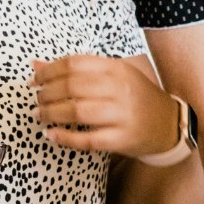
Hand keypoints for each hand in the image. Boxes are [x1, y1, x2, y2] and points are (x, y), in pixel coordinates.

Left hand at [32, 55, 178, 156]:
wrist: (169, 124)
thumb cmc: (136, 97)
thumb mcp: (112, 76)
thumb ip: (76, 70)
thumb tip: (35, 64)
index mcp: (116, 68)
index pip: (74, 63)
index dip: (48, 71)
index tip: (35, 79)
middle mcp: (119, 89)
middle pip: (72, 86)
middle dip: (46, 93)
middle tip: (37, 100)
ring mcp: (122, 115)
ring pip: (77, 111)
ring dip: (51, 113)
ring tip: (40, 115)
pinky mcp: (121, 139)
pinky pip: (87, 139)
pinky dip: (65, 138)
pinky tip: (52, 135)